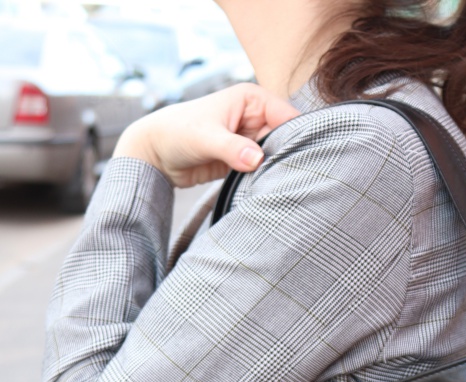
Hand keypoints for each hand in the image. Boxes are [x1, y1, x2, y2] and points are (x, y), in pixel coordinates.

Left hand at [113, 83, 299, 187]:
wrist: (156, 154)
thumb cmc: (176, 132)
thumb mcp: (205, 137)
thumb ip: (232, 148)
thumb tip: (258, 160)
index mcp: (252, 100)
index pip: (287, 116)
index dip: (298, 135)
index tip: (303, 158)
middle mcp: (255, 117)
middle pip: (286, 138)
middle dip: (289, 156)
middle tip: (296, 178)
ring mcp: (251, 140)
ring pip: (277, 157)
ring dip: (278, 171)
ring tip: (284, 187)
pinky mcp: (245, 160)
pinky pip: (264, 171)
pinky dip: (267, 180)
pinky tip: (271, 191)